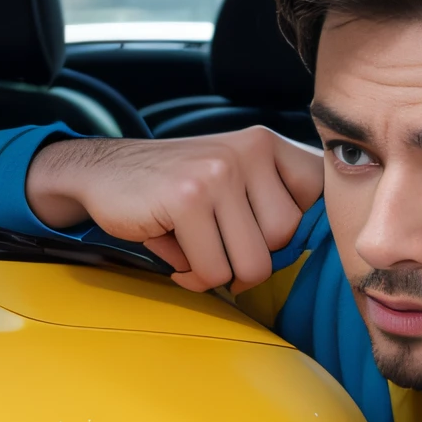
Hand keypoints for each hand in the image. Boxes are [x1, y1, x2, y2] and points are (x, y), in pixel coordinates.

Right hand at [26, 128, 323, 292]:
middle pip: (284, 243)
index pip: (316, 202)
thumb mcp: (233, 181)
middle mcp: (250, 151)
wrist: (103, 173)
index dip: (287, 233)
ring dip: (217, 272)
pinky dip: (191, 277)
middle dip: (247, 258)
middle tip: (213, 245)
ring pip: (251, 265)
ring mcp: (219, 172)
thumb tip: (318, 256)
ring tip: (192, 249)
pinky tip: (173, 253)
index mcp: (267, 144)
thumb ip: (274, 204)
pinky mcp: (188, 199)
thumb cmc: (175, 190)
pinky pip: (211, 270)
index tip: (253, 233)